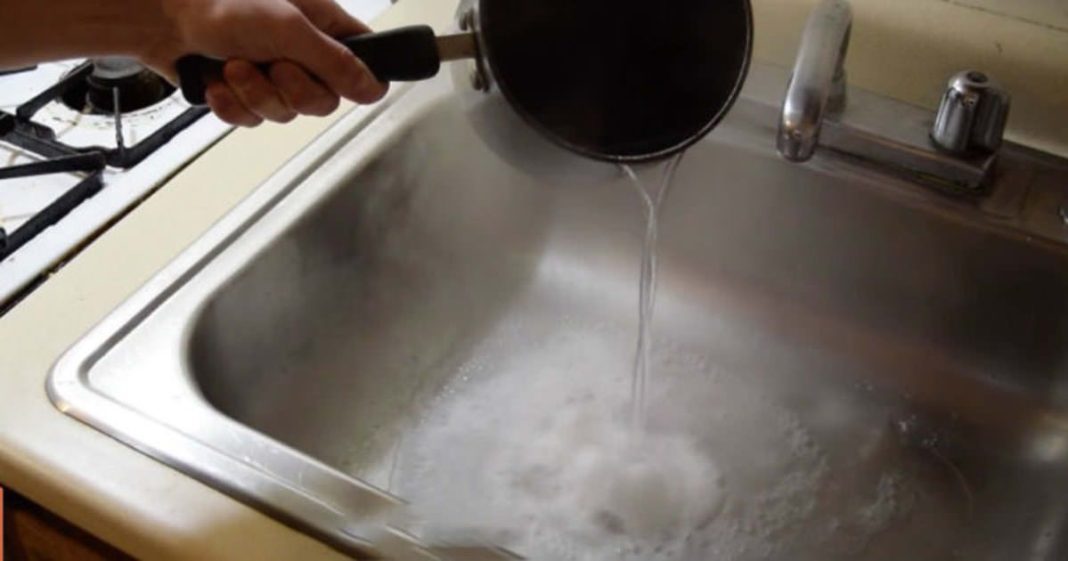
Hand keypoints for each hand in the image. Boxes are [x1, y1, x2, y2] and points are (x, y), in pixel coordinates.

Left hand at [145, 0, 387, 125]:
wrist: (162, 17)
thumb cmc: (221, 3)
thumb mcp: (290, 29)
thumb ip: (336, 61)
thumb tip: (374, 87)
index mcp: (322, 28)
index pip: (362, 64)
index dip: (355, 80)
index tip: (335, 82)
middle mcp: (301, 54)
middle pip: (321, 102)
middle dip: (289, 89)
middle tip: (271, 64)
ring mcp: (270, 75)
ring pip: (283, 113)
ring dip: (254, 93)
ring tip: (234, 66)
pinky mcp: (241, 93)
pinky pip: (250, 120)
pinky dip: (231, 103)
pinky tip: (218, 80)